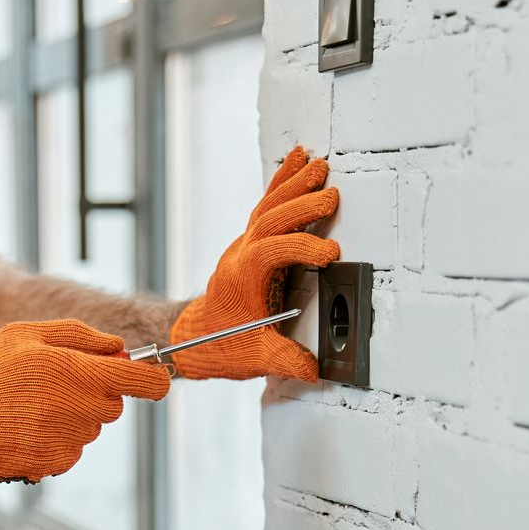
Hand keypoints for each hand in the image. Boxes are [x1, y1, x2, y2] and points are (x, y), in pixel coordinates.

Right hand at [0, 319, 168, 487]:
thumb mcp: (26, 335)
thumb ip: (80, 337)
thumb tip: (118, 346)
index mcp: (78, 372)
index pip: (144, 380)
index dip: (153, 378)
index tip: (151, 377)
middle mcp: (81, 410)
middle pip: (114, 405)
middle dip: (94, 394)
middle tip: (54, 384)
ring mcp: (70, 441)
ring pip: (90, 428)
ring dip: (70, 418)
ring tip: (27, 406)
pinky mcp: (56, 464)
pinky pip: (70, 449)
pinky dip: (54, 440)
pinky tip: (23, 428)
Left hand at [170, 146, 338, 381]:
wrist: (196, 337)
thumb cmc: (223, 345)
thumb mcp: (256, 359)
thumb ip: (285, 362)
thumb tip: (314, 369)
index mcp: (241, 280)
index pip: (270, 252)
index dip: (300, 249)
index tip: (331, 255)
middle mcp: (240, 256)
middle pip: (269, 220)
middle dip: (300, 206)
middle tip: (331, 196)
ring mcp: (244, 246)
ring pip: (267, 207)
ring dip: (293, 184)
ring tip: (320, 165)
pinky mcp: (252, 242)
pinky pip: (266, 205)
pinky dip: (282, 181)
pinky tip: (299, 160)